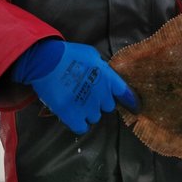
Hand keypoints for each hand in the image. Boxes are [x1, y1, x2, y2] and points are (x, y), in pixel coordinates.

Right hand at [11, 39, 138, 133]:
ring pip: (94, 117)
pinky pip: (82, 127)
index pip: (125, 93)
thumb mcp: (91, 55)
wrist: (46, 61)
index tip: (136, 107)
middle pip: (108, 106)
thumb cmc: (68, 54)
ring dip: (88, 112)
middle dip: (100, 102)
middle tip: (88, 94)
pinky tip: (73, 114)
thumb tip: (104, 75)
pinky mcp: (72, 116)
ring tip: (76, 101)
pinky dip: (78, 122)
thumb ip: (101, 68)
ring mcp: (87, 106)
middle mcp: (100, 94)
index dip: (131, 101)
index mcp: (107, 77)